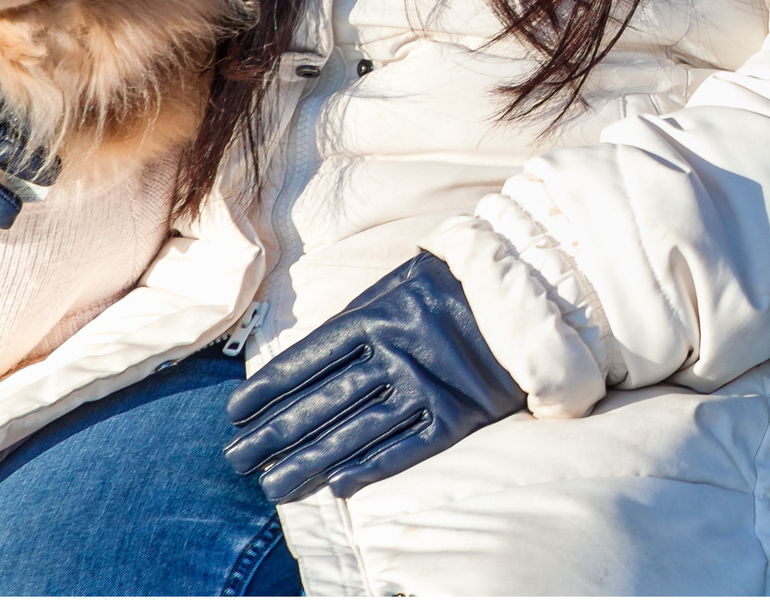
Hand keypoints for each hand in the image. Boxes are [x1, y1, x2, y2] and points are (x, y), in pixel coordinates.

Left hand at [225, 252, 524, 501]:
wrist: (533, 291)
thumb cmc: (458, 283)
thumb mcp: (403, 282)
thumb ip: (361, 317)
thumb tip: (315, 352)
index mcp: (376, 314)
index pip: (307, 360)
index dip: (269, 389)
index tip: (235, 414)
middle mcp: (395, 353)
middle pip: (321, 403)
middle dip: (274, 434)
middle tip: (237, 460)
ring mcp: (425, 385)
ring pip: (354, 432)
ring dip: (309, 461)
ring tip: (273, 486)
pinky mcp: (455, 412)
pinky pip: (406, 445)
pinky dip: (371, 467)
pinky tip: (336, 487)